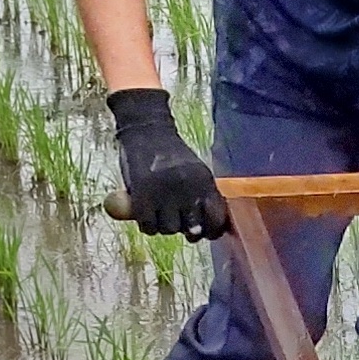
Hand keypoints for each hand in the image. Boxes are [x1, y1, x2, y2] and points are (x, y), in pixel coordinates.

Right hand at [109, 86, 226, 239]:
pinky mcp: (142, 196)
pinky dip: (147, 225)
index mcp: (204, 182)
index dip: (211, 230)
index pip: (216, 219)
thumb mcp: (195, 171)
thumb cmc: (171, 154)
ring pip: (169, 230)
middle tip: (178, 221)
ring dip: (163, 226)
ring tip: (159, 213)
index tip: (205, 231)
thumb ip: (202, 195)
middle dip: (187, 231)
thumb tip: (209, 228)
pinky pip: (148, 226)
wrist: (146, 129)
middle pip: (192, 230)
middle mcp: (187, 189)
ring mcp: (164, 193)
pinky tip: (146, 214)